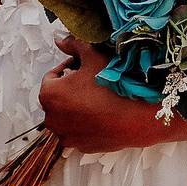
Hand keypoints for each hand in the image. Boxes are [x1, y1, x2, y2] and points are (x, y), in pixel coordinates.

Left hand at [39, 37, 158, 153]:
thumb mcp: (93, 56)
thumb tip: (58, 39)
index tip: (83, 66)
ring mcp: (65, 134)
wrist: (138, 117)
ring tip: (96, 96)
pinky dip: (85, 121)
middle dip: (70, 87)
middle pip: (58, 96)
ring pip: (67, 114)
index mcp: (48, 94)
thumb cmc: (113, 85)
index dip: (68, 68)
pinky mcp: (79, 146)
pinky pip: (78, 129)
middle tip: (91, 80)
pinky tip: (101, 112)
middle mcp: (51, 118)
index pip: (52, 76)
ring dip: (76, 105)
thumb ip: (73, 44)